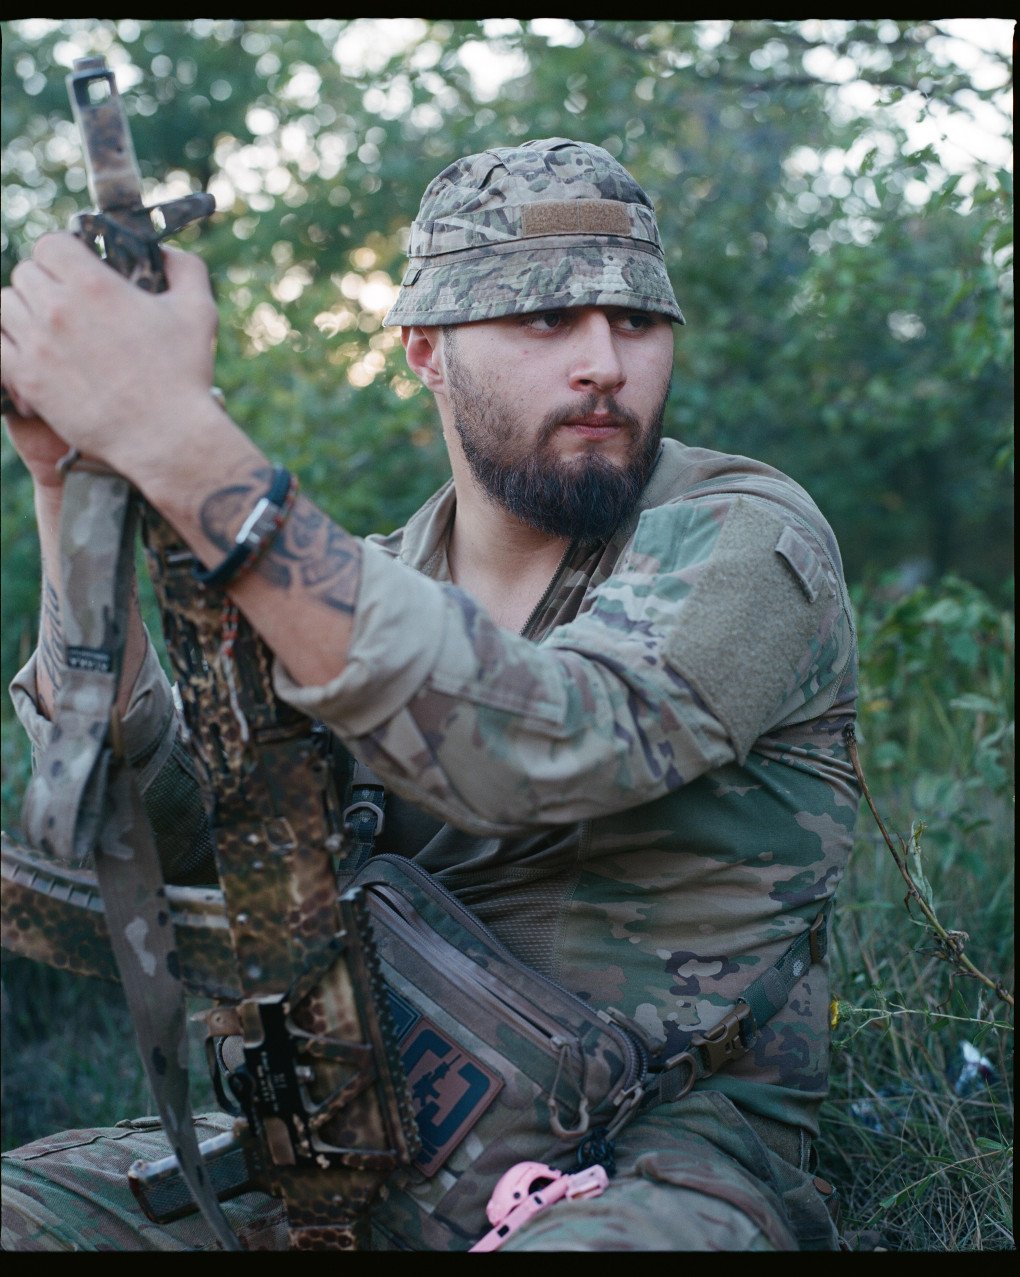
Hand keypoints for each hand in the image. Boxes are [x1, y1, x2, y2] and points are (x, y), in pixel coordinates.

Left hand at [0, 233, 218, 482]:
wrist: (165, 436)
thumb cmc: (184, 376)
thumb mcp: (199, 313)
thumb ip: (184, 269)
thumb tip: (165, 252)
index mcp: (94, 284)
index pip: (50, 245)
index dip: (63, 255)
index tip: (76, 271)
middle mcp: (58, 308)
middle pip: (24, 273)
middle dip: (45, 284)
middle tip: (67, 306)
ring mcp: (37, 344)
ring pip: (5, 306)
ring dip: (24, 312)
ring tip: (48, 330)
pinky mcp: (26, 379)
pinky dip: (8, 345)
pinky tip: (29, 354)